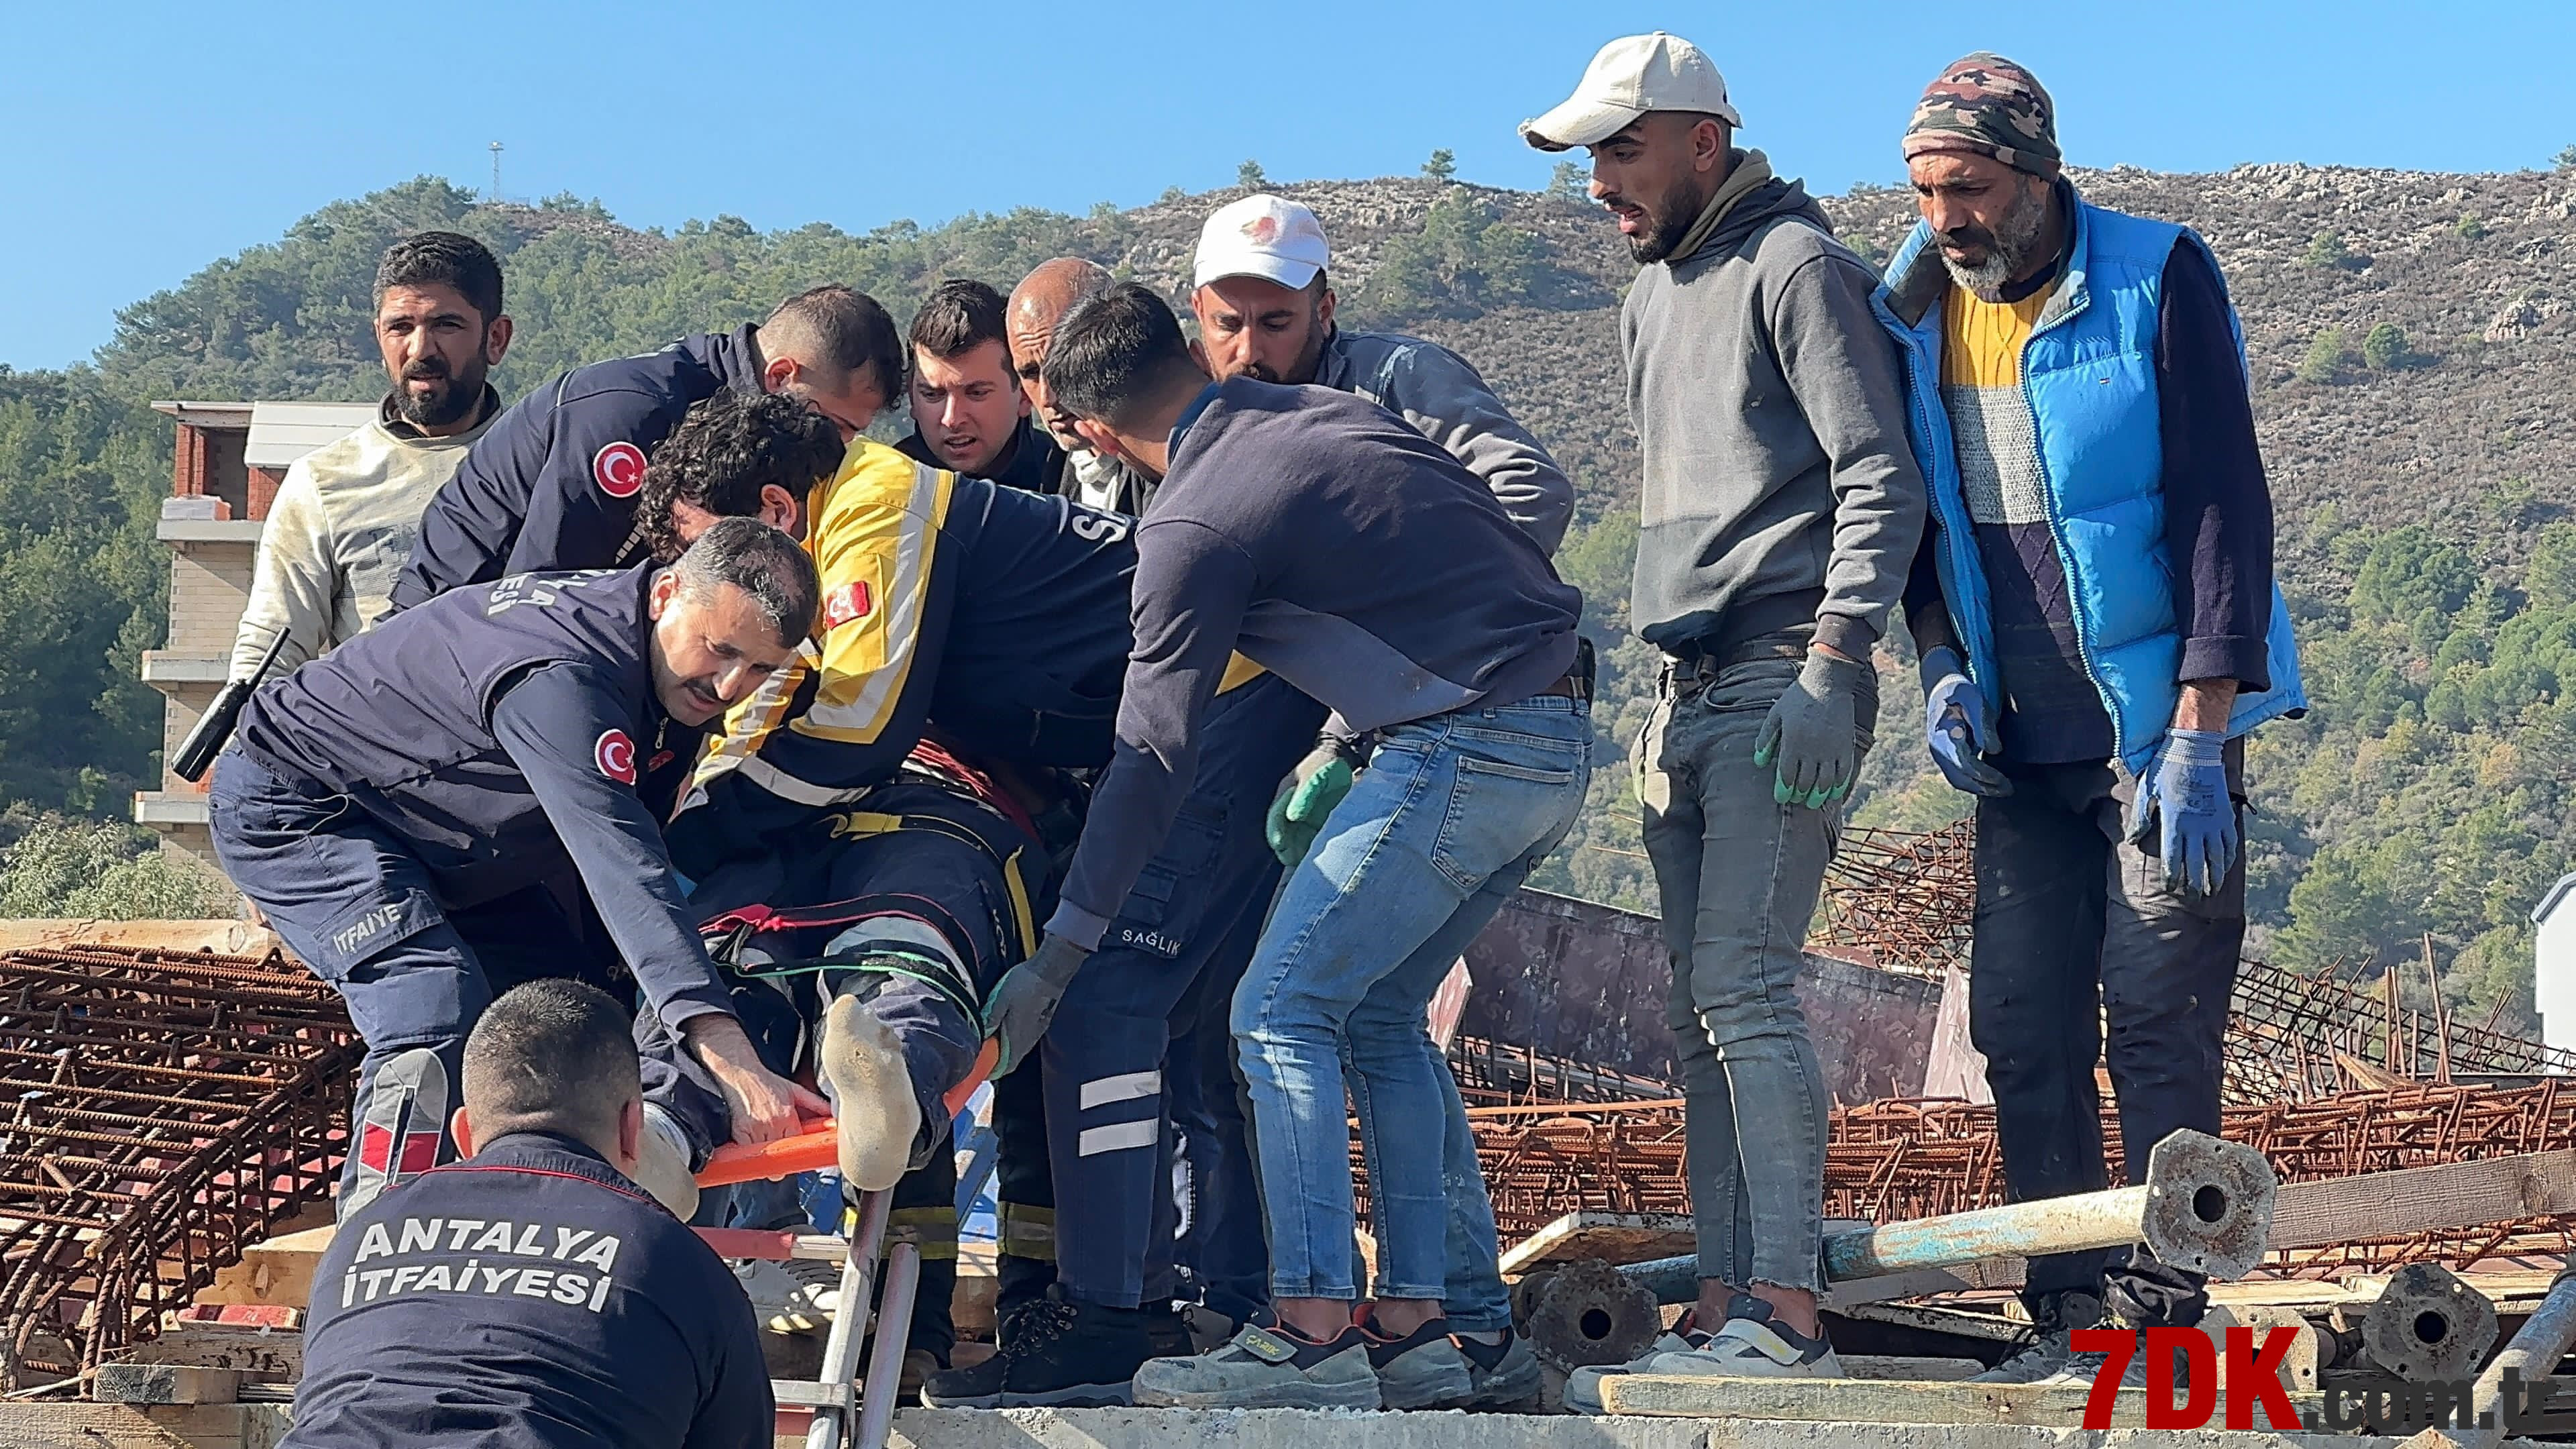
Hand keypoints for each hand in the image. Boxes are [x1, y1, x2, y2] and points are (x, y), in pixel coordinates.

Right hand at [683, 1013, 829, 1146]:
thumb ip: (815, 1103)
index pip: (797, 1144)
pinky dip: (747, 1151)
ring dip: (764, 1154)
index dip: (796, 1150)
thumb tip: (832, 1115)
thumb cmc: (767, 1082)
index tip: (794, 1154)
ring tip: (764, 1145)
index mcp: (788, 1116)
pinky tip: (750, 1143)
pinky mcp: (739, 1131)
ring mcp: (755, 1129)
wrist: (741, 1073)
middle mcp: (773, 1124)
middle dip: (780, 1155)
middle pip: (780, 1153)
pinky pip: (745, 1152)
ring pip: (763, 1155)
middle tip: (778, 1152)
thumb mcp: (795, 1090)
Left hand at [983, 933, 1089, 1077]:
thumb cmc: (1025, 984)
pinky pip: (1024, 1040)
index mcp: (1017, 1038)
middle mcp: (1028, 1040)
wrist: (1050, 972)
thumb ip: (990, 1019)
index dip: (991, 1070)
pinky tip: (1006, 1027)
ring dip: (1004, 1049)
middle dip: (996, 1060)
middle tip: (982, 1051)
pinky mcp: (1040, 1024)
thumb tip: (980, 1037)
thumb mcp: (1000, 1000)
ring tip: (991, 1039)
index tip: (979, 1067)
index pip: (1004, 1067)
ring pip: (1017, 1050)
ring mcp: (1036, 1033)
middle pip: (1010, 1061)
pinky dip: (1013, 1040)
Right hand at [1265, 740, 1356, 866]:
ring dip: (1302, 856)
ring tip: (1314, 862)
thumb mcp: (1314, 778)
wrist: (1344, 759)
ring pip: (1297, 847)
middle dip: (1288, 851)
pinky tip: (1326, 859)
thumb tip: (1293, 817)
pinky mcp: (1319, 828)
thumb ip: (1304, 796)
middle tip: (1300, 859)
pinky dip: (1316, 855)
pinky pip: (1313, 847)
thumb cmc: (1326, 764)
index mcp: (1285, 799)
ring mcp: (1305, 822)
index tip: (1280, 843)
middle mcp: (1291, 813)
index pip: (1274, 821)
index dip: (1275, 833)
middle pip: (1282, 841)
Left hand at [1753, 649, 1867, 808]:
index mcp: (1792, 742)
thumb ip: (1766, 738)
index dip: (1783, 790)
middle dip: (1800, 794)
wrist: (1828, 682)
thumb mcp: (1776, 714)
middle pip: (1806, 782)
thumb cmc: (1798, 697)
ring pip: (1825, 782)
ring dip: (1818, 795)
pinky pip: (1844, 773)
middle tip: (1796, 799)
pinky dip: (1838, 786)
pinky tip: (1832, 793)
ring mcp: (1831, 749)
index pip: (1787, 775)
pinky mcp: (1847, 746)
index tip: (1781, 797)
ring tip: (1813, 801)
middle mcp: (1812, 749)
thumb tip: (1758, 762)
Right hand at [1919, 647, 2010, 797]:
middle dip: (1985, 787)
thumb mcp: (1974, 699)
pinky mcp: (1945, 754)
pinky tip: (1990, 782)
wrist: (1940, 685)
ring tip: (2003, 789)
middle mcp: (1938, 748)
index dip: (1985, 775)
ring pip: (1958, 779)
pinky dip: (1974, 782)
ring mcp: (1940, 753)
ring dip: (1980, 788)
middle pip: (1960, 778)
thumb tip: (1994, 750)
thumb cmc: (1960, 690)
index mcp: (1944, 735)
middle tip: (2009, 790)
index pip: (1965, 763)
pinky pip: (1958, 775)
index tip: (2004, 780)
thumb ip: (1983, 725)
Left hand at [2125, 727, 2236, 896]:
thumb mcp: (2147, 790)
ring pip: (2217, 856)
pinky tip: (2226, 865)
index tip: (2172, 888)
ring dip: (2215, 875)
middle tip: (2193, 896)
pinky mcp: (2225, 814)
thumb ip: (2140, 818)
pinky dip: (2229, 856)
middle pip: (2197, 863)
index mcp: (2174, 822)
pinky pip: (2231, 841)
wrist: (2195, 748)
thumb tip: (2132, 841)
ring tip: (2212, 889)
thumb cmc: (2166, 768)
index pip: (2174, 859)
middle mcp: (2196, 826)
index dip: (2173, 877)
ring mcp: (2213, 821)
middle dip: (2194, 882)